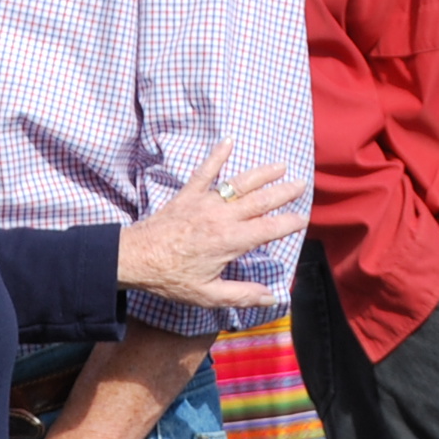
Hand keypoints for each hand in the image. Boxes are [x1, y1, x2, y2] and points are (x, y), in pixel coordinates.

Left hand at [117, 145, 307, 308]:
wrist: (134, 257)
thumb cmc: (170, 278)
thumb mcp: (208, 295)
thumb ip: (242, 295)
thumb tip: (272, 297)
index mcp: (230, 241)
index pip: (268, 229)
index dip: (289, 223)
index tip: (303, 219)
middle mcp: (221, 217)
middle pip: (259, 200)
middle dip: (283, 192)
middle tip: (301, 184)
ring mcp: (204, 203)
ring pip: (238, 183)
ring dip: (261, 173)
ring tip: (280, 165)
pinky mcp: (187, 196)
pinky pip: (204, 172)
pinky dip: (216, 156)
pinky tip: (227, 141)